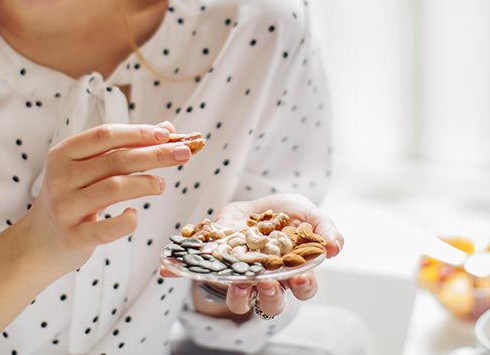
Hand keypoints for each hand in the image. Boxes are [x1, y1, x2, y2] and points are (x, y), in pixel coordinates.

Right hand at [24, 121, 190, 275]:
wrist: (39, 242)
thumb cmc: (73, 197)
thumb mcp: (88, 169)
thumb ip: (123, 148)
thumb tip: (167, 128)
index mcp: (63, 154)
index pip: (105, 135)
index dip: (138, 132)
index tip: (167, 133)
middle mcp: (61, 177)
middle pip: (116, 159)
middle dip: (155, 154)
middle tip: (184, 152)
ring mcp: (65, 207)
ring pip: (115, 188)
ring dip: (146, 183)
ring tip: (161, 184)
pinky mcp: (73, 236)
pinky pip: (107, 228)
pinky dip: (126, 221)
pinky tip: (134, 215)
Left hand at [163, 193, 343, 319]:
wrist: (253, 204)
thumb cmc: (284, 214)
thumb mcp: (306, 212)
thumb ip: (324, 227)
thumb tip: (336, 247)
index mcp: (293, 272)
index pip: (304, 288)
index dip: (304, 286)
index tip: (301, 277)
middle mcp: (268, 281)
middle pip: (273, 301)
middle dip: (271, 296)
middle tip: (267, 283)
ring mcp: (240, 276)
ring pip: (240, 299)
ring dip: (238, 294)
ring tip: (237, 281)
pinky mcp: (216, 264)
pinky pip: (201, 275)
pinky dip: (185, 273)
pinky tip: (168, 268)